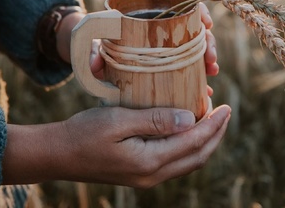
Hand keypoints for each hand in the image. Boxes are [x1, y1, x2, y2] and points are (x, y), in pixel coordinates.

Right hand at [2, 104, 230, 187]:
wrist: (57, 155)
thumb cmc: (84, 132)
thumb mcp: (119, 120)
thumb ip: (155, 120)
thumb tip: (190, 118)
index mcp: (149, 161)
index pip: (193, 142)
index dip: (213, 125)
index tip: (226, 107)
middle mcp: (152, 175)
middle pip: (197, 157)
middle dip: (215, 135)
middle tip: (226, 112)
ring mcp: (145, 178)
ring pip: (187, 162)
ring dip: (204, 142)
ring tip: (212, 120)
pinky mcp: (139, 174)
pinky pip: (174, 163)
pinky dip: (188, 147)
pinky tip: (186, 131)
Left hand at [89, 2, 218, 81]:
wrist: (94, 52)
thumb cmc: (96, 44)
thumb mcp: (93, 47)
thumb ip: (92, 54)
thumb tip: (96, 65)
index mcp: (150, 16)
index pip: (181, 5)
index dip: (198, 12)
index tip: (207, 24)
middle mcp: (163, 28)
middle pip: (194, 29)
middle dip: (208, 44)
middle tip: (211, 60)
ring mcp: (169, 45)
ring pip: (196, 48)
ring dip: (208, 59)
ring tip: (211, 73)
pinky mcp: (170, 62)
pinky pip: (190, 66)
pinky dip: (199, 76)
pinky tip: (205, 88)